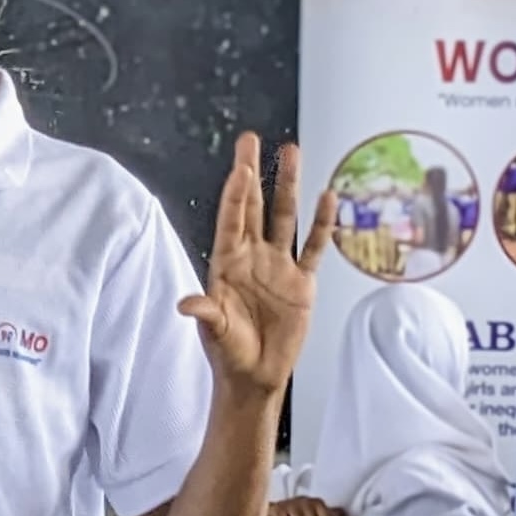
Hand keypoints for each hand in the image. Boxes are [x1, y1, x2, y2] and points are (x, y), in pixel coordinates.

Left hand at [178, 134, 335, 399]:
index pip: (231, 220)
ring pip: (285, 216)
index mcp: (226, 263)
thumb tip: (187, 303)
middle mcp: (252, 256)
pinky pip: (313, 247)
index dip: (236, 194)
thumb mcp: (215, 332)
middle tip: (250, 139)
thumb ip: (206, 314)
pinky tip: (328, 197)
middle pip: (254, 205)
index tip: (242, 167)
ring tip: (291, 151)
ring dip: (289, 185)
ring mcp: (278, 265)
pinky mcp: (302, 281)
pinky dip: (321, 223)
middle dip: (253, 172)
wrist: (255, 375)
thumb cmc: (228, 352)